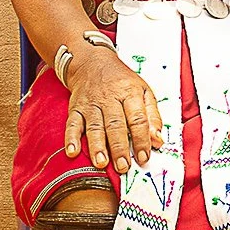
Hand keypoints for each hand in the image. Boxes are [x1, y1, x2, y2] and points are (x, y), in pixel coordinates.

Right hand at [63, 47, 165, 173]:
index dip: (141, 139)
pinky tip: (72, 152)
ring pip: (94, 125)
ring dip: (97, 145)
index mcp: (130, 93)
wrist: (92, 62)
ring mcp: (91, 103)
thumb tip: (158, 140)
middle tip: (123, 167)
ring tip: (101, 163)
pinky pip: (72, 123)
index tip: (144, 158)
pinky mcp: (75, 107)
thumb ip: (152, 116)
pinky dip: (71, 138)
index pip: (137, 118)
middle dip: (119, 147)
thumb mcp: (144, 91)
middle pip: (115, 124)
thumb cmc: (122, 81)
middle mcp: (109, 98)